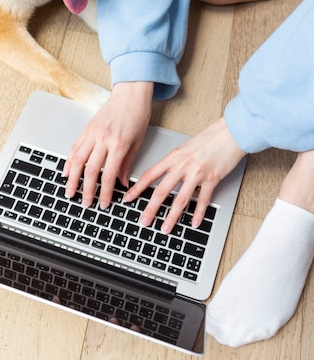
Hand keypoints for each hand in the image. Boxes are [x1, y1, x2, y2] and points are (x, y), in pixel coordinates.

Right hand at [63, 81, 153, 208]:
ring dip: (72, 179)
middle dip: (86, 190)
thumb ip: (127, 164)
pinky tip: (66, 172)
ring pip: (76, 160)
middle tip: (85, 203)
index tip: (104, 204)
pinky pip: (74, 147)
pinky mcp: (86, 128)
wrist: (130, 94)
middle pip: (89, 170)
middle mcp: (102, 139)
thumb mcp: (138, 142)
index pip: (108, 175)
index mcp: (118, 144)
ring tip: (69, 192)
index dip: (105, 193)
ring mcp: (91, 133)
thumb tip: (122, 182)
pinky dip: (68, 161)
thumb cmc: (137, 115)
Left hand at [124, 117, 245, 230]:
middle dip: (150, 209)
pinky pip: (203, 200)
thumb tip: (165, 176)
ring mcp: (197, 173)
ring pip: (180, 199)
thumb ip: (175, 162)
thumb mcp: (186, 147)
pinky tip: (194, 223)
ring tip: (165, 228)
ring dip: (172, 217)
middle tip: (143, 221)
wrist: (231, 131)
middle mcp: (183, 165)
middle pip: (161, 191)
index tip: (128, 198)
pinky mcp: (212, 178)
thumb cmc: (210, 138)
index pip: (150, 175)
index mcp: (174, 156)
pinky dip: (198, 213)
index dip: (137, 188)